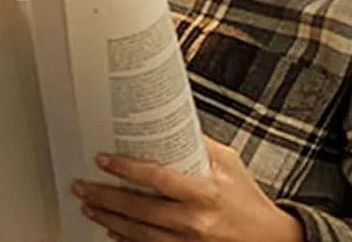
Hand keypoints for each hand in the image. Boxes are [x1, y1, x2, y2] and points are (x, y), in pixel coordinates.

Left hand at [72, 138, 303, 241]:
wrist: (268, 239)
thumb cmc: (247, 198)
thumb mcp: (228, 163)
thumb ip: (199, 145)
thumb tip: (172, 121)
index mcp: (205, 191)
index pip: (157, 178)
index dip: (126, 169)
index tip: (104, 160)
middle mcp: (194, 220)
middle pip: (140, 210)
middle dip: (106, 197)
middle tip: (83, 187)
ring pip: (138, 233)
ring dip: (109, 219)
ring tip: (90, 206)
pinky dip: (126, 241)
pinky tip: (111, 231)